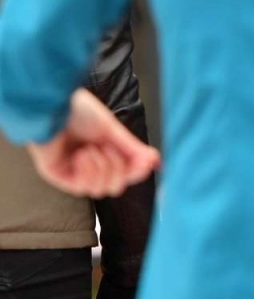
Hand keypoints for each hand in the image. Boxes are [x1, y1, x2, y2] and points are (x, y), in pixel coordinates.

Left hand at [27, 90, 159, 198]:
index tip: (146, 163)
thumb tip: (156, 161)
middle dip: (119, 170)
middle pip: (116, 187)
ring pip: (100, 190)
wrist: (53, 108)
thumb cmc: (78, 112)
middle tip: (112, 150)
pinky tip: (83, 154)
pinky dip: (88, 170)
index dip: (138, 171)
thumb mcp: (112, 130)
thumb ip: (133, 148)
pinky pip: (82, 187)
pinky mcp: (59, 176)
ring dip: (102, 168)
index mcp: (105, 152)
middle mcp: (91, 165)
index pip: (127, 173)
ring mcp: (75, 173)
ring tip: (94, 149)